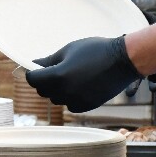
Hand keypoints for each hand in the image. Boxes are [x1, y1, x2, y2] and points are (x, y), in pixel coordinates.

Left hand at [24, 36, 141, 112]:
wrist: (123, 61)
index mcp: (58, 76)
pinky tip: (79, 85)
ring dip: (57, 90)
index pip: (33, 80)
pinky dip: (70, 97)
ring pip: (56, 99)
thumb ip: (49, 60)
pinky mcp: (87, 106)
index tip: (35, 69)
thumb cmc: (96, 51)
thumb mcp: (69, 50)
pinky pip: (70, 104)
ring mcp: (76, 101)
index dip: (32, 73)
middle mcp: (65, 92)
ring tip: (70, 76)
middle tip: (53, 70)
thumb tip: (33, 64)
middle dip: (44, 81)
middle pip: (43, 91)